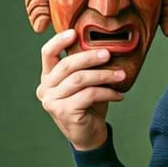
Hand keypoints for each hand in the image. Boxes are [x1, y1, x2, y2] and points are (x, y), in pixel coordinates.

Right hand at [36, 29, 125, 150]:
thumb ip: (87, 66)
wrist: (89, 134)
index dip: (59, 41)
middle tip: (108, 54)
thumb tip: (107, 45)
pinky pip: (89, 95)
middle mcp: (45, 88)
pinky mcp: (64, 112)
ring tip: (121, 76)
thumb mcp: (86, 82)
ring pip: (80, 80)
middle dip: (90, 57)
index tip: (75, 32)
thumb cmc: (89, 104)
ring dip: (104, 75)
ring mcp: (52, 101)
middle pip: (67, 65)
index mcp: (48, 77)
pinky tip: (119, 95)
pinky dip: (107, 92)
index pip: (47, 53)